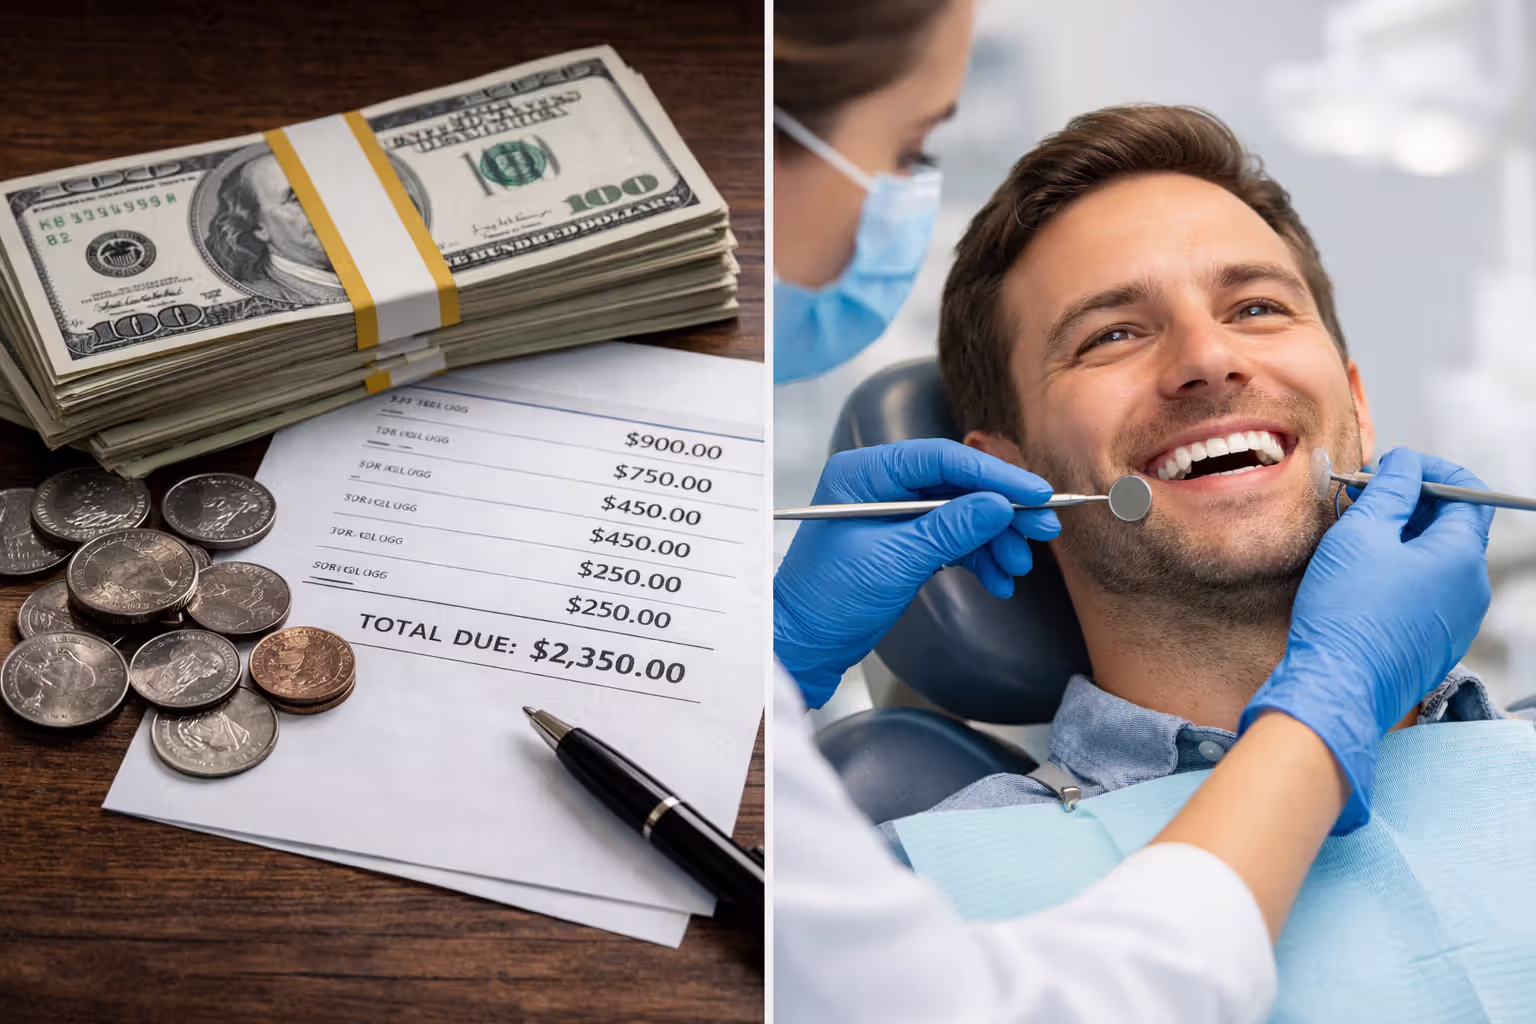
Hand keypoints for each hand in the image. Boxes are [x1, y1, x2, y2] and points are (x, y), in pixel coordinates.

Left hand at [775, 439, 1060, 706]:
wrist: (805, 645)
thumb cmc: (829, 599)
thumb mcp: (896, 560)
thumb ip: (950, 529)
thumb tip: (999, 505)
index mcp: (865, 474)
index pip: (941, 459)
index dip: (993, 474)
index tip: (1034, 494)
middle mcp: (880, 487)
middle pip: (957, 484)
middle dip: (1002, 510)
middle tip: (1043, 528)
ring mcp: (895, 515)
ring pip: (961, 513)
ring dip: (994, 539)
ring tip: (1017, 565)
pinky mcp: (906, 543)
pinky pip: (953, 540)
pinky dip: (978, 558)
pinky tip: (999, 579)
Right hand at [1240, 448, 1492, 832]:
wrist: (1338, 686)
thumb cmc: (1346, 611)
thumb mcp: (1361, 534)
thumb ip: (1390, 490)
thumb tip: (1406, 464)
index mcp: (1461, 556)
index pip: (1467, 492)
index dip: (1429, 470)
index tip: (1392, 468)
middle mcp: (1472, 589)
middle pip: (1453, 526)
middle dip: (1411, 504)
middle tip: (1365, 499)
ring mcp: (1459, 620)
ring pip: (1438, 561)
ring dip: (1404, 540)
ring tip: (1358, 540)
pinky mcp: (1438, 643)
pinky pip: (1429, 594)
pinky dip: (1404, 574)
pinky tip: (1364, 579)